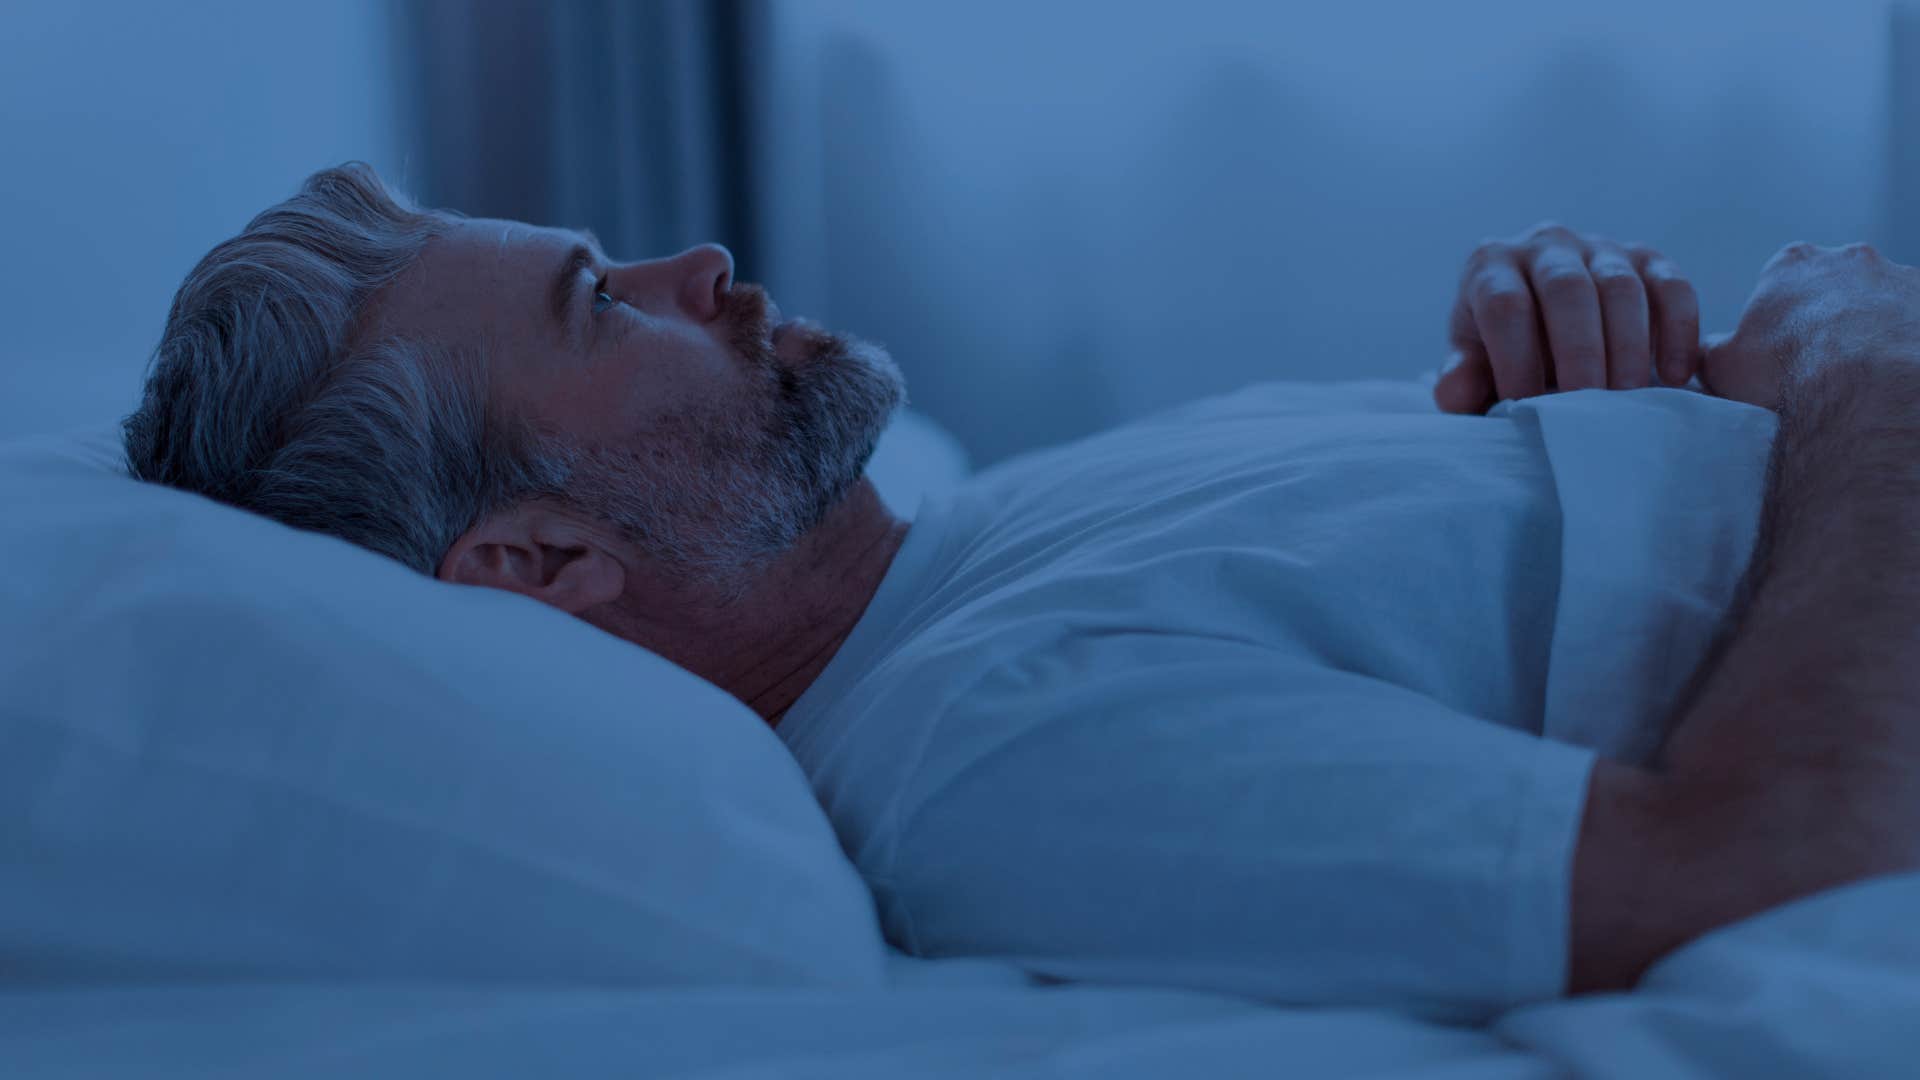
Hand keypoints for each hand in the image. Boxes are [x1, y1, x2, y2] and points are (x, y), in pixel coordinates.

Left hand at [1434, 223, 1701, 413]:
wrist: (1544, 327)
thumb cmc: (1500, 352)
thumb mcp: (1474, 365)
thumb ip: (1462, 379)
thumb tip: (1454, 394)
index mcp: (1492, 266)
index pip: (1505, 304)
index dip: (1515, 357)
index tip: (1525, 405)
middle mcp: (1546, 244)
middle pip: (1567, 289)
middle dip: (1579, 351)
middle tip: (1588, 404)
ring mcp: (1601, 247)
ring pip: (1621, 286)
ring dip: (1629, 346)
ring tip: (1629, 400)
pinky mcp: (1648, 259)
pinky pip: (1672, 286)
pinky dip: (1679, 330)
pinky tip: (1678, 376)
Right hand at [1701, 242, 1919, 409]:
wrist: (1868, 387)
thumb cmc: (1789, 371)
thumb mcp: (1723, 366)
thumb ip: (1714, 352)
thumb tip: (1709, 354)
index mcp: (1792, 264)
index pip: (1781, 281)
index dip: (1779, 318)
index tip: (1781, 351)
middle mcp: (1849, 259)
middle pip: (1836, 287)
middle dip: (1831, 318)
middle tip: (1825, 365)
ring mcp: (1898, 277)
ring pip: (1881, 304)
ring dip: (1874, 330)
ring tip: (1865, 376)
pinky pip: (1914, 324)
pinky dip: (1906, 344)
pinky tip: (1894, 375)